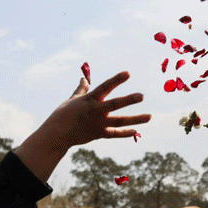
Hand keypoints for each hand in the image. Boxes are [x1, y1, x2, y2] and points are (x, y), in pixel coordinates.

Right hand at [15, 71, 149, 181]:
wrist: (57, 134)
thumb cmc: (63, 114)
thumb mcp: (73, 100)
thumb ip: (82, 90)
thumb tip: (85, 79)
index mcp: (90, 99)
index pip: (105, 87)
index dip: (116, 80)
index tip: (128, 74)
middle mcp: (96, 111)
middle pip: (114, 105)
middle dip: (128, 100)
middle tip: (141, 96)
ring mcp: (98, 123)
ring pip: (120, 121)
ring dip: (135, 119)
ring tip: (149, 117)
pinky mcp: (99, 134)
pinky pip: (114, 134)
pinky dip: (125, 133)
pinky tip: (136, 130)